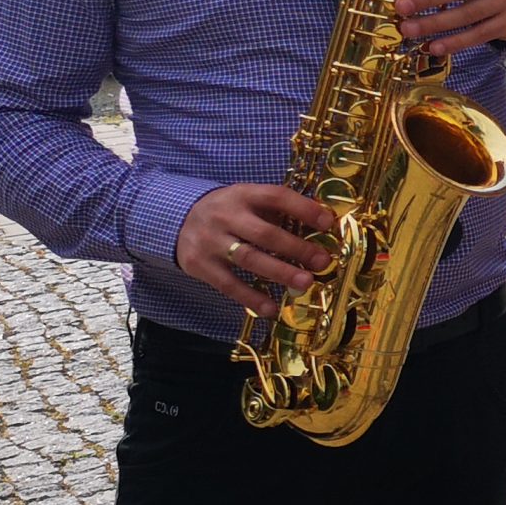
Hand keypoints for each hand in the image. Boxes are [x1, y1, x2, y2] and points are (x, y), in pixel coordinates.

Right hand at [175, 183, 336, 319]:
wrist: (176, 218)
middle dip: (297, 248)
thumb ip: (277, 210)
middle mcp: (226, 216)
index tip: (328, 222)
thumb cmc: (228, 211)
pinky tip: (270, 309)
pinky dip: (250, 298)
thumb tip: (322, 225)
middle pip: (265, 233)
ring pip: (249, 259)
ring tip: (305, 283)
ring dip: (280, 272)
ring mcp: (210, 241)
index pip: (276, 197)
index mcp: (243, 195)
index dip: (303, 209)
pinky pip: (228, 284)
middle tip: (322, 262)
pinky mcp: (199, 265)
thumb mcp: (248, 199)